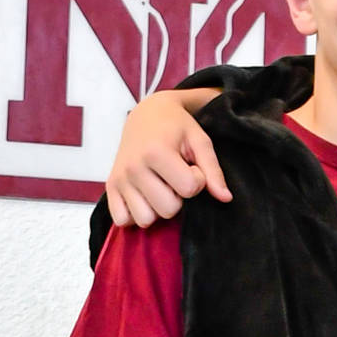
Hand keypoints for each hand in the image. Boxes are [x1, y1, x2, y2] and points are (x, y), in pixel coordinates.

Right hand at [104, 89, 228, 225]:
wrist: (146, 114)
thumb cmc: (177, 127)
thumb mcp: (200, 140)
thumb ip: (213, 170)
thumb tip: (226, 199)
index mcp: (157, 152)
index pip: (189, 188)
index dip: (197, 180)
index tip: (191, 166)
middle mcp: (134, 167)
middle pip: (168, 209)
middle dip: (179, 197)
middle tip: (175, 176)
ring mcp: (119, 179)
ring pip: (146, 220)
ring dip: (158, 208)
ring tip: (161, 185)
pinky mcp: (110, 188)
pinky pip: (123, 221)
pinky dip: (137, 214)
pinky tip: (146, 196)